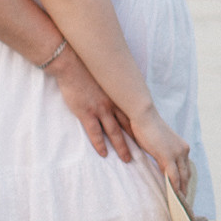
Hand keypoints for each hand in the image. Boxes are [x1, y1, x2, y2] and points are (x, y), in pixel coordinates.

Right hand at [50, 45, 134, 162]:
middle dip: (136, 140)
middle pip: (128, 125)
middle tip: (143, 153)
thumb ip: (112, 85)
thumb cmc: (86, 66)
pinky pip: (95, 132)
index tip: (148, 136)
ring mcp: (100, 109)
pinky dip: (100, 144)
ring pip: (115, 132)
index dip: (141, 125)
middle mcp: (113, 103)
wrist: (72, 62)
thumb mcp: (106, 74)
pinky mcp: (86, 112)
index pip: (133, 113)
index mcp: (118, 94)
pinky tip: (104, 153)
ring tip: (127, 159)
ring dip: (122, 146)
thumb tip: (117, 90)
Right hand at [133, 106, 192, 199]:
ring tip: (178, 205)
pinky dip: (173, 187)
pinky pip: (173, 176)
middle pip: (186, 175)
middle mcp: (183, 150)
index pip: (186, 169)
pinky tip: (172, 197)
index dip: (185, 182)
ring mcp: (177, 153)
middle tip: (182, 204)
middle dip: (185, 190)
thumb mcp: (156, 144)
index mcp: (182, 147)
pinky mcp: (168, 156)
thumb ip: (161, 155)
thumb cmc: (146, 128)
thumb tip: (159, 164)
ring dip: (180, 192)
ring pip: (181, 177)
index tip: (183, 193)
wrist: (144, 116)